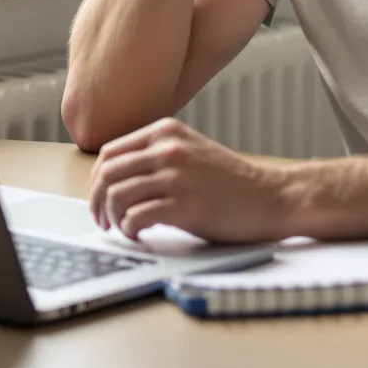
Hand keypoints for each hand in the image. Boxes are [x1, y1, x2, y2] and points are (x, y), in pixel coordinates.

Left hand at [87, 117, 292, 242]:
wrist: (272, 197)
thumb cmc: (231, 183)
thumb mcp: (190, 152)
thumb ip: (156, 156)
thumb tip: (112, 180)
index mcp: (166, 132)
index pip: (109, 152)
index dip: (95, 181)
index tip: (99, 200)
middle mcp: (168, 149)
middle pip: (106, 174)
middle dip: (96, 202)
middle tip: (103, 221)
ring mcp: (176, 177)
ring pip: (116, 196)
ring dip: (113, 219)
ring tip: (125, 229)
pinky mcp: (185, 206)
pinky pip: (135, 218)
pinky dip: (130, 231)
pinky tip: (141, 235)